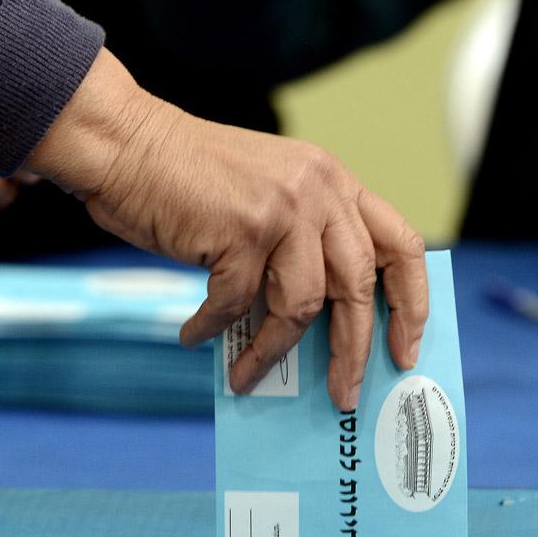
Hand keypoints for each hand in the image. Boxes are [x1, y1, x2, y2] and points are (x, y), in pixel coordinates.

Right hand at [28, 49, 427, 410]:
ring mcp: (283, 208)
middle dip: (354, 349)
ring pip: (301, 304)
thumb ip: (306, 244)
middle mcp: (320, 190)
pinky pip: (237, 303)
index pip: (401, 245)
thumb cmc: (192, 181)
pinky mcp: (242, 229)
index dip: (411, 303)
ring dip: (273, 350)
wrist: (126, 144)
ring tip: (248, 375)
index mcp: (336, 183)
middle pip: (359, 286)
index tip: (407, 349)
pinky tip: (196, 335)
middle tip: (344, 393)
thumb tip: (324, 327)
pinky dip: (214, 328)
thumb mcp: (271, 196)